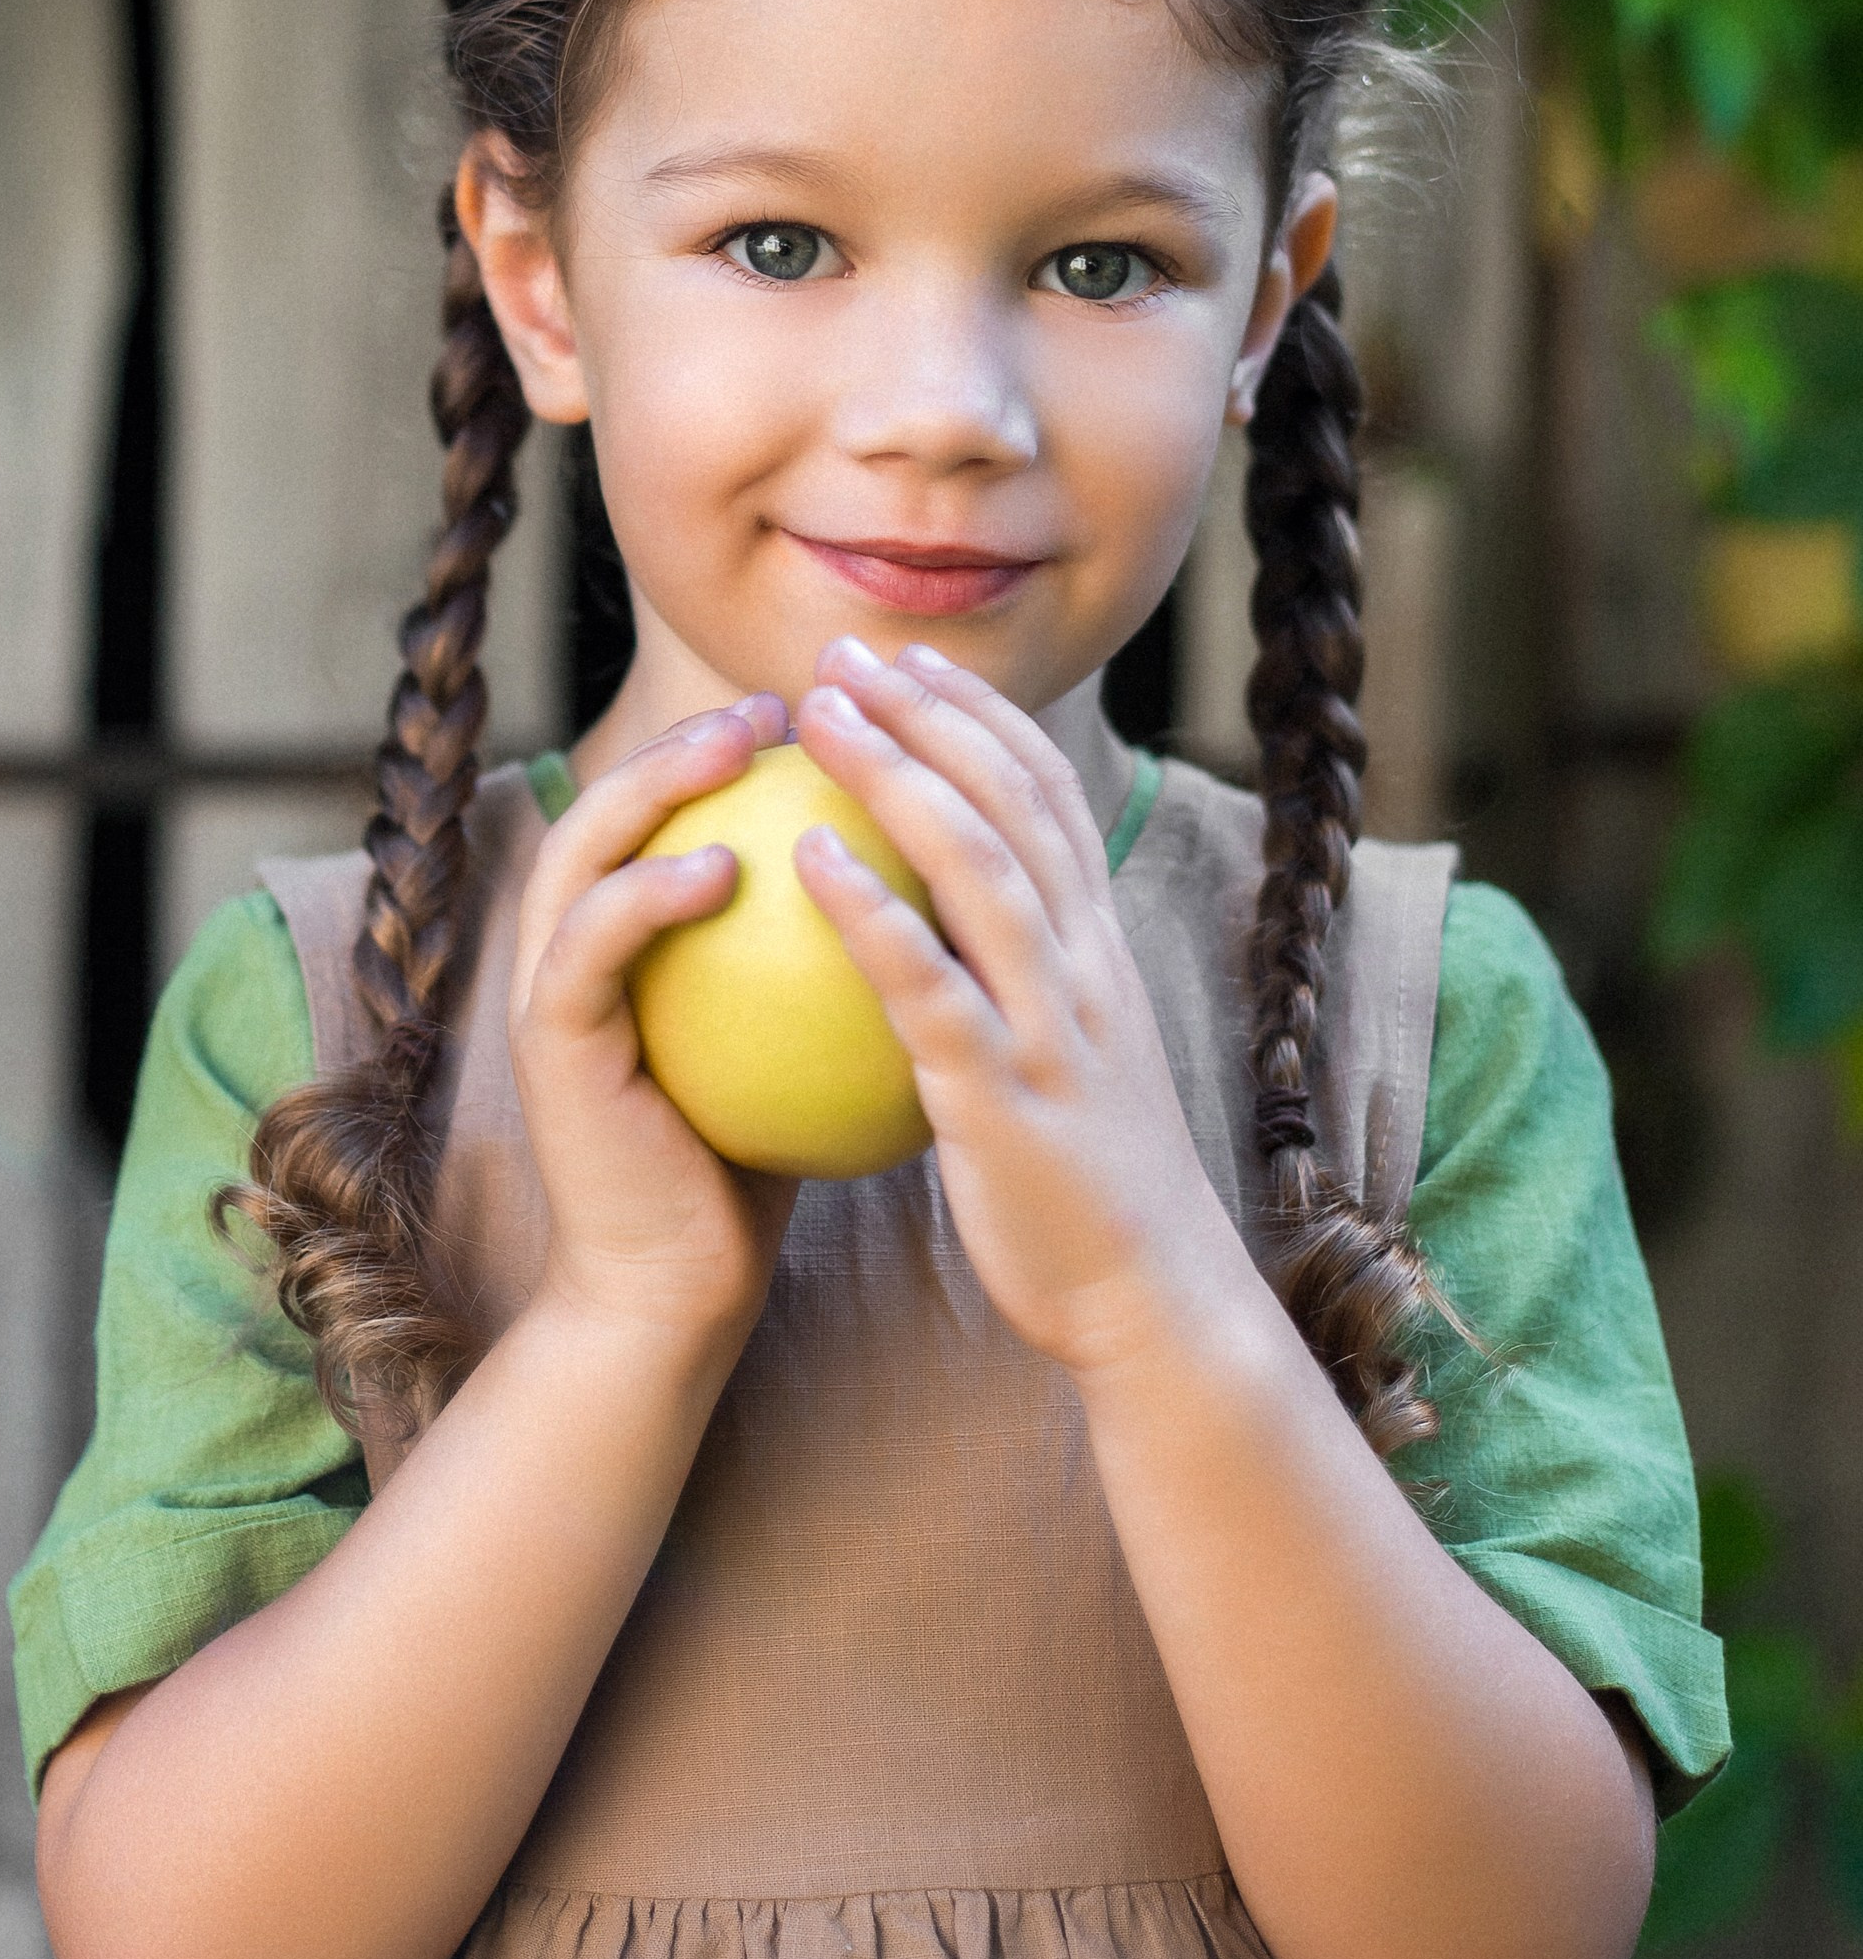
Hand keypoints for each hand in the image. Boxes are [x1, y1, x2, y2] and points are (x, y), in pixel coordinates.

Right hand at [510, 697, 799, 1363]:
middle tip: (775, 701)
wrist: (683, 1293)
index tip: (823, 715)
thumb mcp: (801, 1039)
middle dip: (684, 733)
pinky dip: (647, 893)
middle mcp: (575, 947)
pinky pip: (588, 944)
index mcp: (628, 939)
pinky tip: (722, 866)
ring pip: (582, 846)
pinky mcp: (547, 1045)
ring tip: (740, 742)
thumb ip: (825, 957)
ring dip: (654, 781)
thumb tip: (930, 872)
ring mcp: (548, 992)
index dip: (727, 746)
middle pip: (611, 799)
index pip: (665, 812)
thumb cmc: (757, 1165)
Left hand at [792, 641, 1243, 1374]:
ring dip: (897, 776)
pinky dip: (871, 911)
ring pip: (979, 868)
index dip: (979, 716)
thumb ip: (1022, 986)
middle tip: (845, 656)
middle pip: (1012, 802)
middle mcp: (1086, 966)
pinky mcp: (1005, 1096)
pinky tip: (806, 859)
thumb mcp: (1071, 1060)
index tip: (909, 661)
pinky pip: (929, 984)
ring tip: (819, 716)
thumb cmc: (1087, 1188)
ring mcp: (1053, 1026)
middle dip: (930, 713)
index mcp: (1101, 951)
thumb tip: (946, 930)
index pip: (1048, 796)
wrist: (1153, 1302)